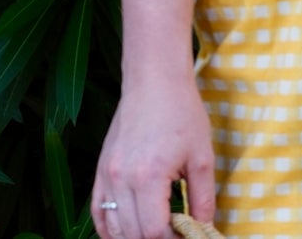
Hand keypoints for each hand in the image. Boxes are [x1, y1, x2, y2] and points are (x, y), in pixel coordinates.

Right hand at [92, 73, 216, 238]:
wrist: (155, 79)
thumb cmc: (182, 112)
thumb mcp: (202, 156)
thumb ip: (203, 199)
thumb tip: (204, 229)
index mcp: (149, 177)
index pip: (155, 233)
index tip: (187, 236)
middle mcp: (122, 180)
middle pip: (133, 235)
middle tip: (174, 234)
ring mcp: (106, 175)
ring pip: (113, 229)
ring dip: (133, 238)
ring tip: (155, 232)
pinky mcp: (100, 170)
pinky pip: (97, 212)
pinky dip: (109, 230)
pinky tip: (125, 234)